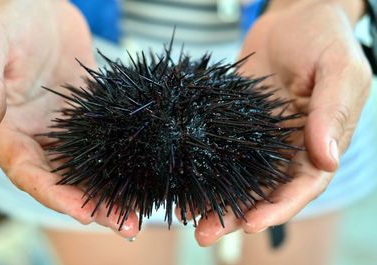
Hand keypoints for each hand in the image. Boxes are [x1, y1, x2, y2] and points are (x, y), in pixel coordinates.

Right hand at [0, 0, 137, 236]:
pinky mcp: (88, 115)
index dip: (56, 196)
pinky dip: (122, 161)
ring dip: (111, 190)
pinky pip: (105, 144)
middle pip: (64, 180)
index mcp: (10, 128)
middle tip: (127, 224)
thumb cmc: (9, 13)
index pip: (30, 173)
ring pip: (88, 168)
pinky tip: (145, 172)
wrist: (38, 1)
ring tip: (141, 210)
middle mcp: (38, 135)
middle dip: (93, 205)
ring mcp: (65, 127)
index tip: (87, 213)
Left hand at [193, 1, 371, 245]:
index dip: (279, 208)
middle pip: (264, 191)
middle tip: (206, 234)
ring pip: (238, 178)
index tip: (251, 224)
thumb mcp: (338, 69)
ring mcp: (260, 138)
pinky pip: (221, 151)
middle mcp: (287, 147)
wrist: (293, 17)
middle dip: (237, 215)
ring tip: (188, 217)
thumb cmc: (323, 38)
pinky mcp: (237, 124)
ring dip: (215, 200)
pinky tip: (183, 180)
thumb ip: (332, 112)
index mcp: (317, 142)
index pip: (302, 186)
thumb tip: (326, 158)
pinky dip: (204, 169)